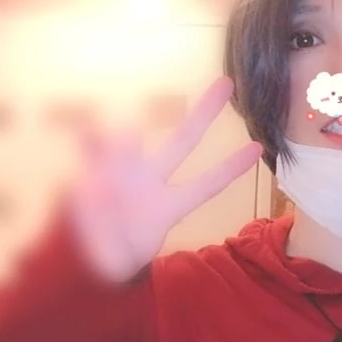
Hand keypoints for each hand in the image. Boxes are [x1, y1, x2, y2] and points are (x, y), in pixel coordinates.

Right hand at [68, 76, 262, 282]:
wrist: (85, 253)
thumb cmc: (116, 256)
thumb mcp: (123, 258)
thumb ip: (126, 241)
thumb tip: (124, 211)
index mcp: (168, 206)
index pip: (205, 186)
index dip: (229, 169)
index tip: (258, 150)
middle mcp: (150, 180)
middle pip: (183, 142)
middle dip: (204, 113)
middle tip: (226, 83)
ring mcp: (123, 171)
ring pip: (132, 138)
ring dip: (127, 137)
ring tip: (125, 134)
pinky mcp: (93, 167)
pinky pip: (90, 146)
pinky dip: (87, 138)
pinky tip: (83, 135)